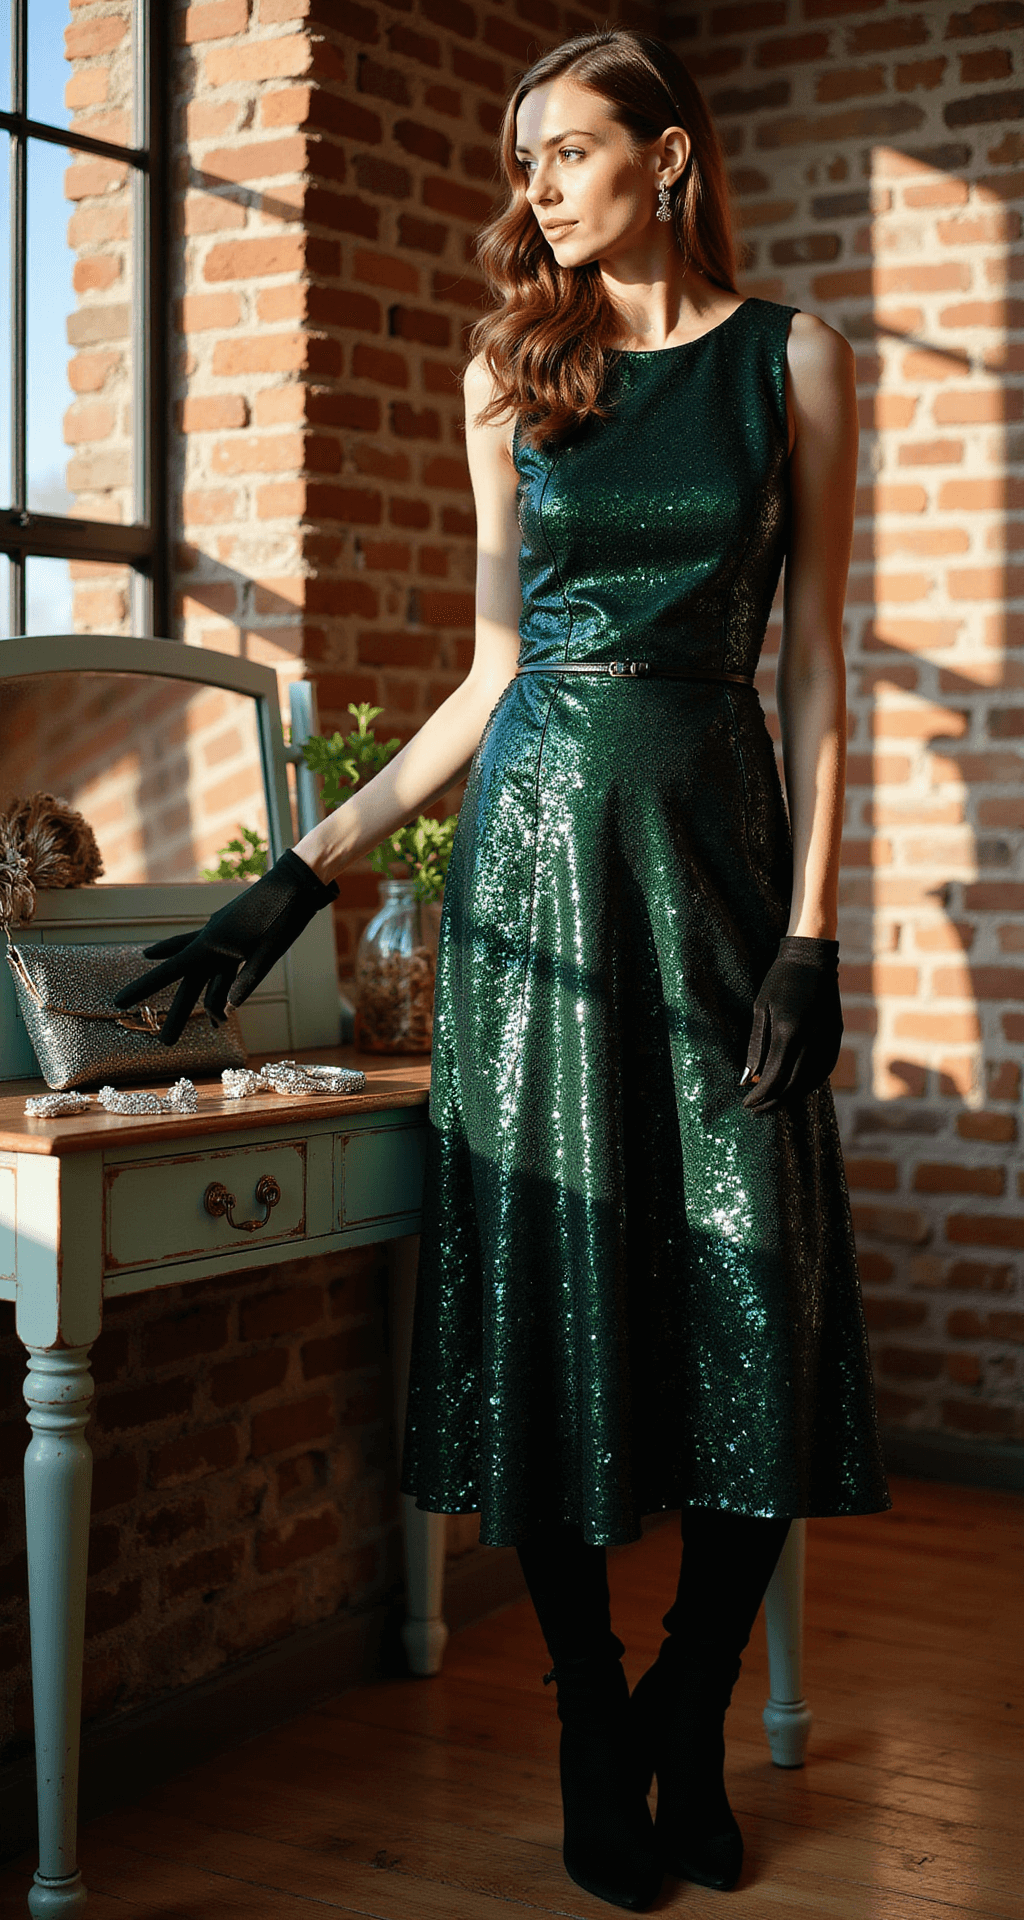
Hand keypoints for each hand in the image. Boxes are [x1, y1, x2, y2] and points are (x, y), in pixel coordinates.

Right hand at [112, 849, 337, 1044]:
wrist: (294, 882)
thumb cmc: (283, 916)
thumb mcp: (268, 952)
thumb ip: (247, 980)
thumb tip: (228, 1010)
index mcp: (212, 943)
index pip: (170, 971)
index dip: (143, 988)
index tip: (118, 1002)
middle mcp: (209, 939)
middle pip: (186, 982)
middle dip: (176, 1013)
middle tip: (165, 1043)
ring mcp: (219, 935)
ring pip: (198, 973)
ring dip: (193, 1000)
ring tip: (185, 1026)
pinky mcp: (231, 933)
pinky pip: (209, 957)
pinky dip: (204, 975)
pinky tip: (198, 982)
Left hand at [740, 936, 841, 1113]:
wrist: (812, 958)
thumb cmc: (780, 981)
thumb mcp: (760, 1010)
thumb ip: (756, 1047)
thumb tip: (747, 1079)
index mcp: (788, 1031)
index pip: (774, 1077)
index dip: (760, 1095)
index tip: (747, 1103)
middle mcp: (811, 1038)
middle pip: (792, 1084)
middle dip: (773, 1101)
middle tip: (757, 1109)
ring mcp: (827, 1038)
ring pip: (811, 1080)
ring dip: (792, 1096)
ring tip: (775, 1101)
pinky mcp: (837, 1035)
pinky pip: (825, 1069)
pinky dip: (811, 1083)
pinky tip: (798, 1087)